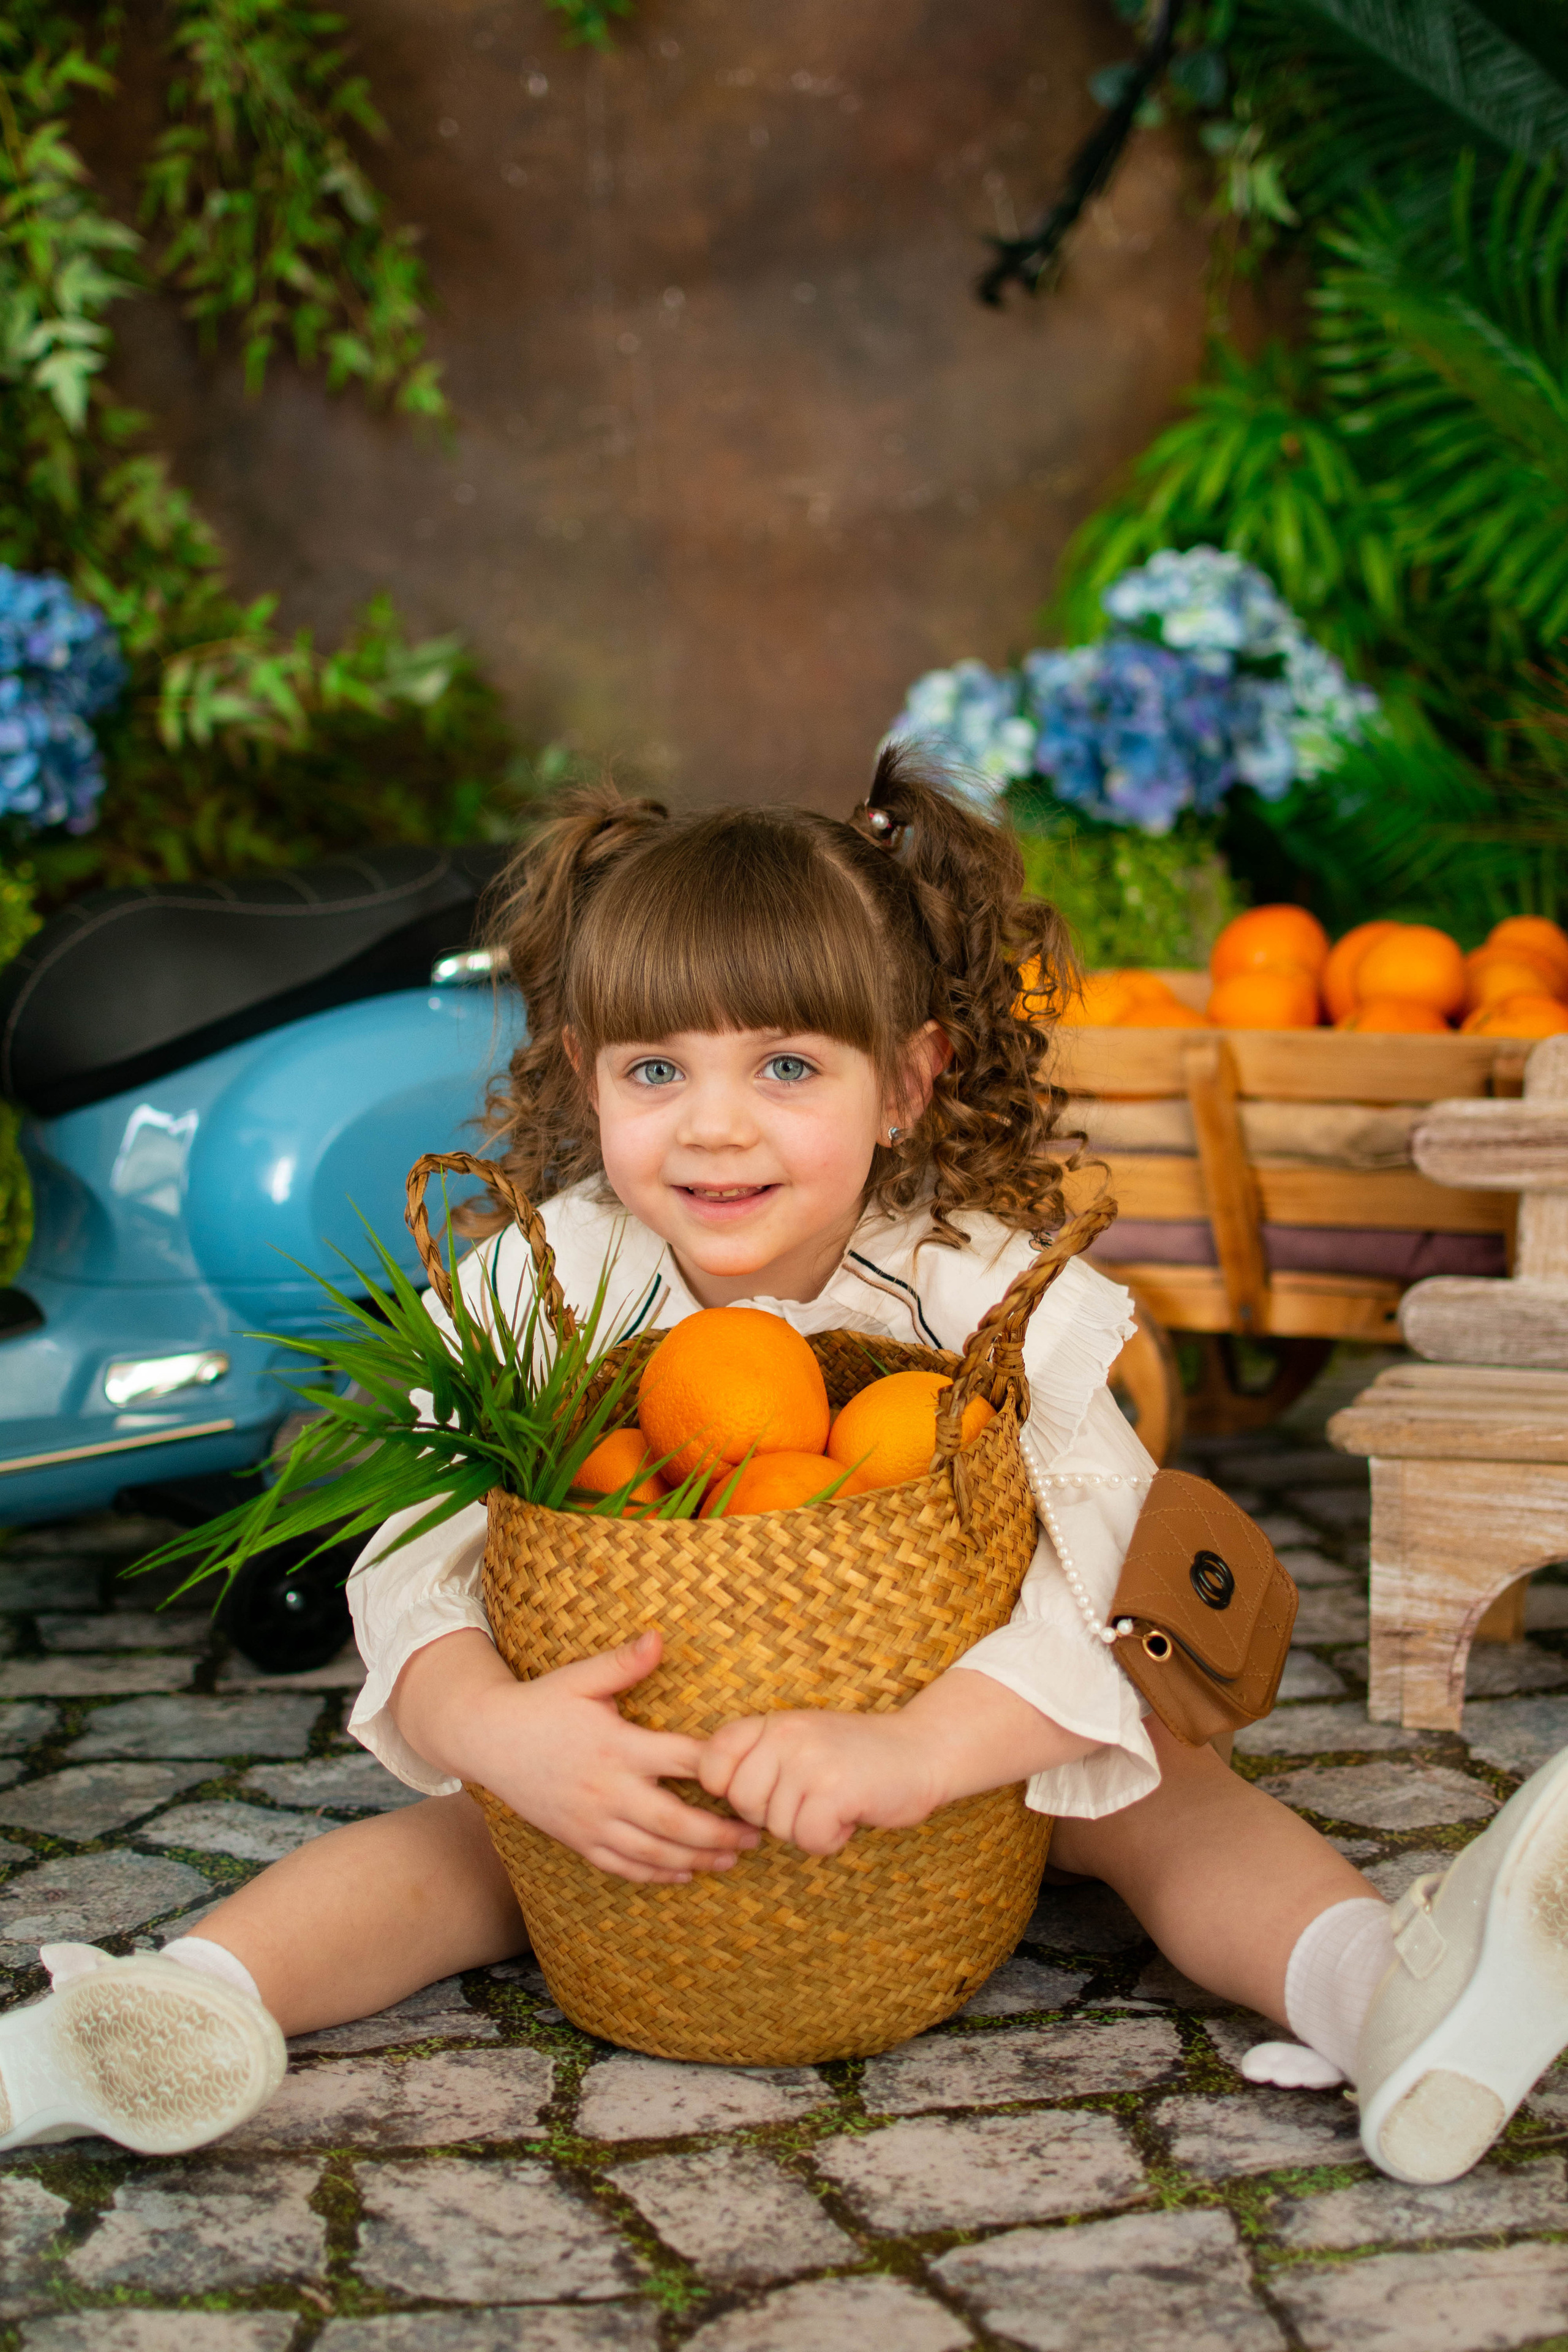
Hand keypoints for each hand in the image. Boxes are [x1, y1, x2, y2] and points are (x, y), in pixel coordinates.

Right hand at [391, 1627, 758, 1884]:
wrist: (486, 1740)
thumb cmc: (541, 1704)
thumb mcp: (580, 1677)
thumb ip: (624, 1663)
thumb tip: (661, 1637)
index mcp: (617, 1747)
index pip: (681, 1761)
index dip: (721, 1771)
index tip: (755, 1777)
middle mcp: (607, 1790)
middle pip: (674, 1822)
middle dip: (720, 1833)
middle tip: (757, 1835)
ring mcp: (590, 1821)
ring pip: (652, 1852)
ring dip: (695, 1859)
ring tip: (731, 1860)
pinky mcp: (577, 1839)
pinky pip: (620, 1866)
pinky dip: (655, 1875)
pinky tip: (682, 1875)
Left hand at [697, 1708, 934, 1856]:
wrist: (923, 1750)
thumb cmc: (857, 1755)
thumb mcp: (800, 1739)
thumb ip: (759, 1755)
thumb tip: (708, 1789)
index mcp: (772, 1722)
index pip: (713, 1760)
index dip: (727, 1788)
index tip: (762, 1792)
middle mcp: (786, 1735)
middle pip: (741, 1801)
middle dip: (771, 1816)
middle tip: (810, 1801)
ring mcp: (811, 1761)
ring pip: (776, 1826)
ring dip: (806, 1829)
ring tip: (835, 1805)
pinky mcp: (836, 1789)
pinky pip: (808, 1839)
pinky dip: (829, 1841)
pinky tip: (848, 1819)